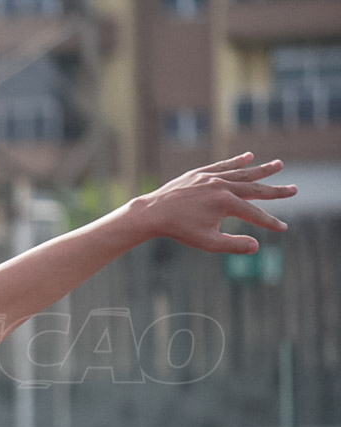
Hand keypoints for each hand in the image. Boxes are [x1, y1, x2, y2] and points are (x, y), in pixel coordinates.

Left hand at [132, 152, 296, 253]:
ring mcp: (211, 177)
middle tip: (295, 189)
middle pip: (255, 188)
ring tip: (278, 164)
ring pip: (241, 173)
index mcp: (226, 203)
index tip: (283, 228)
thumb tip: (257, 247)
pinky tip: (248, 157)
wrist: (153, 212)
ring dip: (261, 169)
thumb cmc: (180, 230)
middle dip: (276, 191)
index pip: (255, 213)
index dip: (269, 222)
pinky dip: (236, 162)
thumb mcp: (208, 242)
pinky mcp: (200, 173)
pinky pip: (223, 165)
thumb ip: (233, 244)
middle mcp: (222, 186)